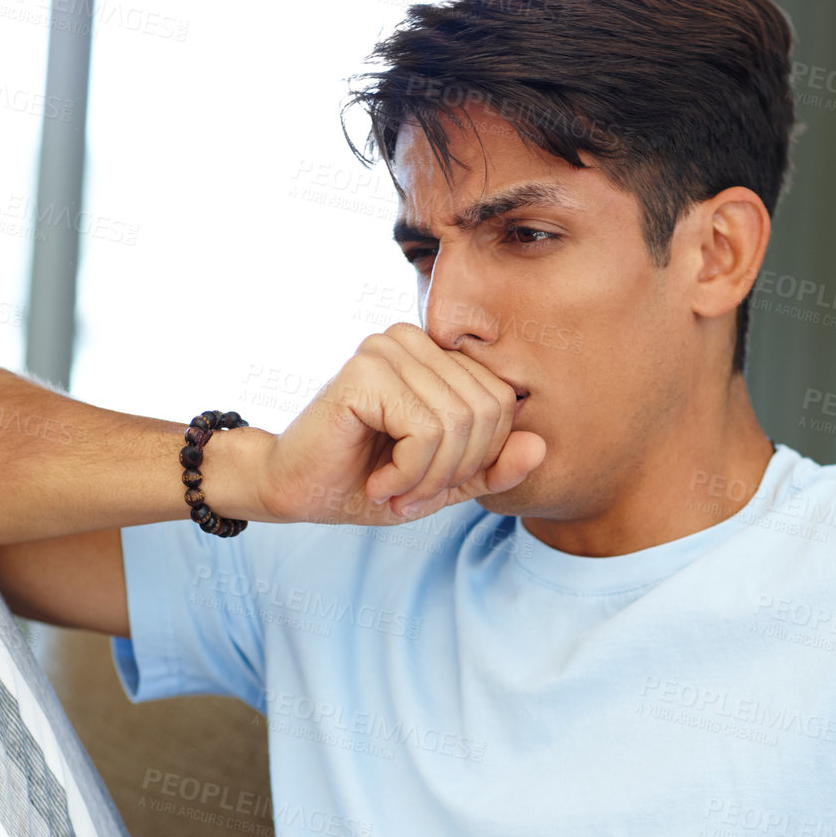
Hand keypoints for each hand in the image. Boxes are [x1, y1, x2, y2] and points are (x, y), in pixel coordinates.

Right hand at [252, 325, 546, 525]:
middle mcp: (416, 341)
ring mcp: (389, 348)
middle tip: (414, 495)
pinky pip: (424, 430)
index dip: (483, 457)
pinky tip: (379, 483)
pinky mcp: (366, 370)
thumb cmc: (365, 480)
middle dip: (457, 470)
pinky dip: (408, 473)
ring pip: (459, 423)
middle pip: (489, 411)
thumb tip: (541, 447)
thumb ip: (494, 467)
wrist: (294, 489)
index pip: (504, 402)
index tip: (436, 486)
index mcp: (439, 357)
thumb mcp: (444, 483)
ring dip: (429, 478)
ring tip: (394, 491)